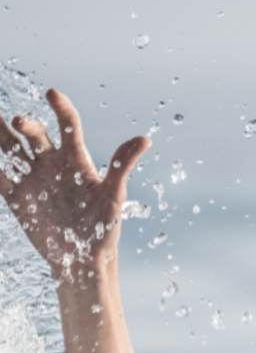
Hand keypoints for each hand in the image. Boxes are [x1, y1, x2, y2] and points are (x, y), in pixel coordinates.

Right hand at [0, 89, 149, 278]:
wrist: (84, 259)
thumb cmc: (104, 227)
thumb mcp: (115, 196)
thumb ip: (122, 166)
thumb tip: (145, 139)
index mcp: (76, 159)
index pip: (68, 126)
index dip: (61, 108)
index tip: (52, 93)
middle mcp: (52, 164)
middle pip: (35, 134)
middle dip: (27, 125)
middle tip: (18, 121)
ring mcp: (33, 179)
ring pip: (10, 148)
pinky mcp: (17, 197)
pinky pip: (0, 177)